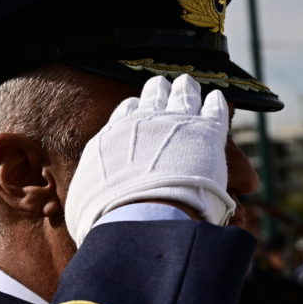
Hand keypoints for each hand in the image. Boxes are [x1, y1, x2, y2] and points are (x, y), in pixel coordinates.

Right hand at [65, 74, 234, 244]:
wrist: (141, 217)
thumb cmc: (109, 219)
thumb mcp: (85, 206)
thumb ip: (91, 197)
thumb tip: (88, 209)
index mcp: (114, 137)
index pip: (125, 113)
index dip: (134, 110)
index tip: (138, 110)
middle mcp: (144, 122)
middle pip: (153, 95)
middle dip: (158, 91)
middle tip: (163, 86)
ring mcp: (176, 122)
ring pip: (183, 93)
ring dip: (186, 89)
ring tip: (189, 84)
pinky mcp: (207, 131)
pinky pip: (214, 107)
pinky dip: (216, 102)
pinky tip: (217, 99)